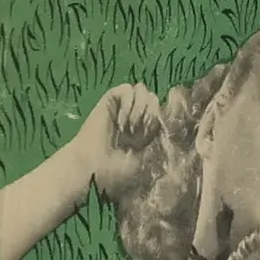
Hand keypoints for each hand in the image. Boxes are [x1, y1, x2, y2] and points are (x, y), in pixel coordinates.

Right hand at [77, 83, 162, 201]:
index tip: (150, 138)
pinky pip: (126, 89)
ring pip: (143, 90)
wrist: (91, 167)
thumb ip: (155, 142)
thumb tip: (168, 128)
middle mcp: (133, 116)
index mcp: (143, 131)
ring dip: (140, 109)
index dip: (160, 119)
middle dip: (152, 114)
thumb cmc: (114, 171)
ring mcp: (121, 107)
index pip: (161, 111)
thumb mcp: (143, 160)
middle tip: (139, 134)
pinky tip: (121, 122)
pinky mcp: (109, 101)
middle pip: (155, 98)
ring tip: (130, 127)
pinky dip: (128, 104)